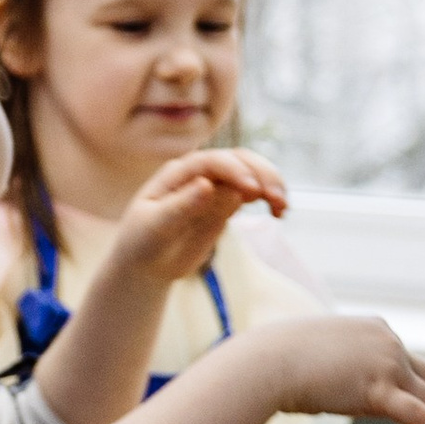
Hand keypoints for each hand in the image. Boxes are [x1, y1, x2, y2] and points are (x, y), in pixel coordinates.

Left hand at [109, 147, 286, 286]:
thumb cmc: (142, 241)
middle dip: (261, 174)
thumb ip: (182, 206)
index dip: (234, 170)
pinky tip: (279, 213)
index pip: (211, 161)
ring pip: (251, 173)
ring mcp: (216, 187)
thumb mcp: (156, 226)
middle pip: (238, 161)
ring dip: (271, 184)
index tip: (252, 190)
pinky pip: (253, 193)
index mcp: (177, 173)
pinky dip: (269, 199)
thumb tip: (208, 185)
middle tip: (276, 199)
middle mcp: (199, 173)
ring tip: (282, 207)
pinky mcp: (227, 203)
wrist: (147, 262)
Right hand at [253, 317, 424, 423]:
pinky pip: (419, 414)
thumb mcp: (317, 353)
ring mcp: (386, 362)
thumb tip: (333, 375)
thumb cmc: (278, 360)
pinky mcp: (379, 387)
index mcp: (376, 330)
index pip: (411, 364)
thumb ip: (339, 363)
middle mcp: (388, 342)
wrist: (266, 361)